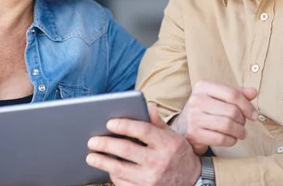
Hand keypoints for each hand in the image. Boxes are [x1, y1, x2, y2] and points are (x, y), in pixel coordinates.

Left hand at [86, 104, 200, 185]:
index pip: (142, 130)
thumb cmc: (177, 153)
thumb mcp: (172, 136)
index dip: (124, 125)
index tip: (109, 122)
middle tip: (92, 141)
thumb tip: (147, 106)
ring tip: (91, 156)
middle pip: (126, 150)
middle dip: (106, 144)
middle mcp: (159, 161)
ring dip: (103, 162)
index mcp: (166, 144)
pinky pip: (123, 183)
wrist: (192, 180)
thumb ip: (157, 122)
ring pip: (120, 169)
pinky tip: (106, 169)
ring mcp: (152, 179)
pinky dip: (113, 175)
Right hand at [172, 81, 257, 154]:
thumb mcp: (218, 97)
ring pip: (228, 125)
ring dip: (239, 132)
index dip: (247, 106)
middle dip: (242, 121)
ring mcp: (193, 117)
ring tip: (240, 133)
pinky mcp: (194, 133)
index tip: (254, 115)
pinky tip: (230, 139)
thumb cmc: (205, 110)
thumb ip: (236, 93)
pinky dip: (231, 141)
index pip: (232, 94)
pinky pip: (222, 139)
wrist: (182, 127)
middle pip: (232, 111)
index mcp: (202, 87)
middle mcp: (196, 100)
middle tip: (242, 125)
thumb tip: (254, 92)